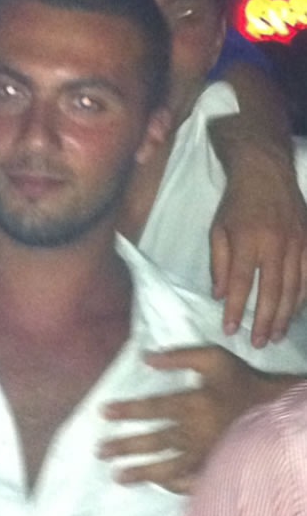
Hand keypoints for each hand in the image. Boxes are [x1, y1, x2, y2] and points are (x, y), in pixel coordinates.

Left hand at [98, 347, 295, 493]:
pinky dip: (173, 485)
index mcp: (192, 404)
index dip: (126, 410)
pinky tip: (158, 485)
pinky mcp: (215, 467)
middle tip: (100, 451)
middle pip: (154, 442)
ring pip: (167, 467)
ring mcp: (205, 455)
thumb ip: (179, 357)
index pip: (152, 408)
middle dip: (125, 446)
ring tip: (118, 476)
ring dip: (141, 472)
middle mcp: (194, 433)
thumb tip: (146, 357)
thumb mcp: (212, 358)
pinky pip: (190, 482)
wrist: (273, 408)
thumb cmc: (240, 381)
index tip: (103, 413)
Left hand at [210, 161, 306, 347]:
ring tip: (278, 335)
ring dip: (286, 315)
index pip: (241, 283)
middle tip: (259, 343)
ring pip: (294, 287)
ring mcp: (296, 242)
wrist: (265, 173)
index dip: (236, 309)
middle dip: (265, 321)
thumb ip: (219, 264)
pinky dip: (304, 297)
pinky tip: (297, 313)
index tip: (230, 330)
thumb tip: (220, 296)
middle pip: (272, 291)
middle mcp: (275, 244)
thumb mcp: (218, 230)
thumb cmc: (236, 204)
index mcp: (248, 240)